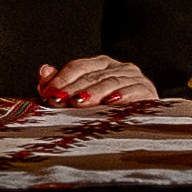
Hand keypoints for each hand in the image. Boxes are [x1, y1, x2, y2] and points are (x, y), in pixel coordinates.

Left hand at [39, 54, 157, 108]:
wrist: (140, 127)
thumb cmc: (105, 112)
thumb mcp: (78, 99)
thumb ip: (60, 85)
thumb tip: (44, 70)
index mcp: (101, 65)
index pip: (78, 66)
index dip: (62, 79)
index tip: (49, 93)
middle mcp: (119, 67)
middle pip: (93, 75)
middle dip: (74, 88)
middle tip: (59, 100)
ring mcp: (134, 78)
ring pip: (110, 82)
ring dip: (94, 92)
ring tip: (79, 102)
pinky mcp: (147, 92)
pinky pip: (134, 91)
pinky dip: (122, 95)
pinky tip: (111, 102)